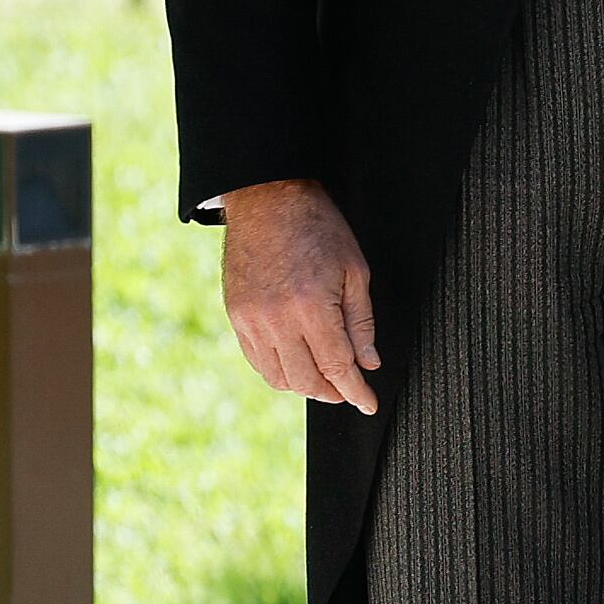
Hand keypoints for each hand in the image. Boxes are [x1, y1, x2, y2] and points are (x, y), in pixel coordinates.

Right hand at [220, 179, 379, 413]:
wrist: (268, 199)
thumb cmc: (318, 228)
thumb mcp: (355, 271)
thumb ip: (361, 323)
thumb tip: (368, 362)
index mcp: (312, 308)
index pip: (338, 367)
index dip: (356, 392)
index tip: (368, 404)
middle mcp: (277, 320)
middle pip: (306, 380)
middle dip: (332, 392)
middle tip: (349, 391)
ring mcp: (251, 320)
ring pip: (278, 377)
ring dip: (304, 386)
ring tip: (324, 380)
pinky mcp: (235, 315)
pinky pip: (257, 359)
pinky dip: (278, 371)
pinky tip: (296, 364)